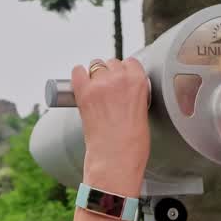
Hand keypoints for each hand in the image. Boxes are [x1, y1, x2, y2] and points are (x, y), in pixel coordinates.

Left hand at [70, 58, 149, 195]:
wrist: (115, 157)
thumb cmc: (132, 142)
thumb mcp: (143, 111)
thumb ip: (134, 93)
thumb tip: (123, 88)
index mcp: (138, 82)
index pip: (130, 62)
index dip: (124, 72)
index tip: (122, 80)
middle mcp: (119, 79)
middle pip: (112, 62)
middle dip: (110, 74)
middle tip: (108, 91)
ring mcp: (100, 84)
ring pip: (95, 65)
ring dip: (95, 75)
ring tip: (96, 91)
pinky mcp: (84, 92)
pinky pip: (77, 71)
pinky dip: (79, 76)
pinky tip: (81, 84)